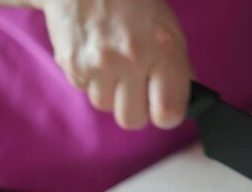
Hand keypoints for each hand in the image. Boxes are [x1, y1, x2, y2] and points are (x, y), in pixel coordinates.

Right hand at [39, 0, 191, 128]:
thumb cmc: (135, 3)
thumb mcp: (170, 30)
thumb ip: (178, 69)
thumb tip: (181, 102)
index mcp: (162, 51)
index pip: (167, 112)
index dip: (166, 114)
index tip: (165, 106)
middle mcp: (129, 60)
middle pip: (132, 120)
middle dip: (136, 108)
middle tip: (138, 88)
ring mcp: (96, 64)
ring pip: (106, 106)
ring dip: (111, 92)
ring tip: (115, 64)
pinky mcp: (70, 63)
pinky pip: (84, 89)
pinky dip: (92, 79)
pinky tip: (97, 55)